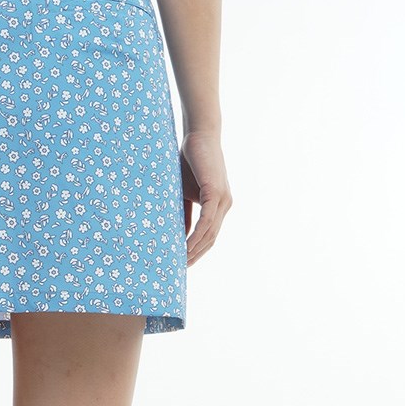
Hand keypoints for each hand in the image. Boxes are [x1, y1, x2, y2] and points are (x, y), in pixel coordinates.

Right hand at [179, 130, 231, 265]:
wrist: (198, 136)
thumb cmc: (189, 162)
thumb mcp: (183, 193)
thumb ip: (183, 214)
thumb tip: (179, 235)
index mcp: (219, 206)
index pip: (209, 236)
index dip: (197, 251)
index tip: (183, 263)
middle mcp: (225, 205)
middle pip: (211, 239)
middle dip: (196, 255)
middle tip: (179, 269)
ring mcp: (223, 199)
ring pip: (210, 233)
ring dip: (195, 249)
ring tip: (180, 260)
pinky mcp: (216, 193)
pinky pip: (207, 221)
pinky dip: (197, 235)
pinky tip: (186, 245)